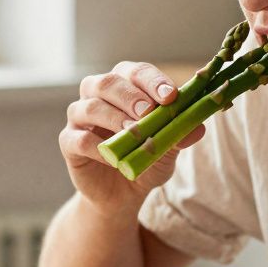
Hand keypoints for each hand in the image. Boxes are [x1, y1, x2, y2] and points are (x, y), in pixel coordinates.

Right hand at [59, 62, 205, 211]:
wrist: (124, 194)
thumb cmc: (145, 160)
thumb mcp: (168, 149)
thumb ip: (178, 134)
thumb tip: (198, 127)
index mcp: (124, 86)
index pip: (135, 72)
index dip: (152, 80)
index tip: (170, 96)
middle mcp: (97, 95)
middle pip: (107, 82)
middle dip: (130, 95)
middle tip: (150, 111)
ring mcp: (79, 117)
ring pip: (90, 106)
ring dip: (114, 118)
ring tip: (134, 133)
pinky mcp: (69, 143)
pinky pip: (79, 139)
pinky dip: (98, 148)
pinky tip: (115, 158)